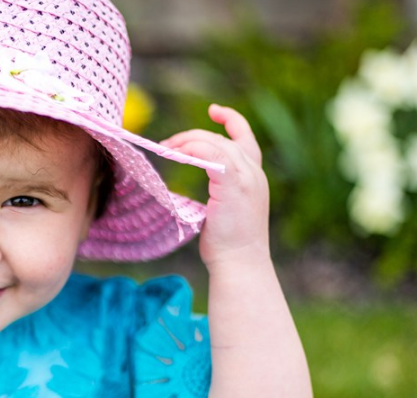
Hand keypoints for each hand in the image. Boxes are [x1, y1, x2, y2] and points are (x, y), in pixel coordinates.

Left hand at [162, 104, 269, 269]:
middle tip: (166, 144)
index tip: (213, 111)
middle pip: (222, 139)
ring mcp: (247, 178)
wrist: (240, 263)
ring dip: (187, 142)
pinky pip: (211, 155)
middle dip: (192, 137)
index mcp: (254, 177)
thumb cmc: (228, 243)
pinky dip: (192, 151)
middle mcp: (254, 173)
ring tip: (166, 148)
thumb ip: (219, 188)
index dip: (231, 120)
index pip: (245, 137)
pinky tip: (175, 155)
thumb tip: (197, 177)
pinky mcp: (234, 185)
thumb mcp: (225, 208)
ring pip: (215, 143)